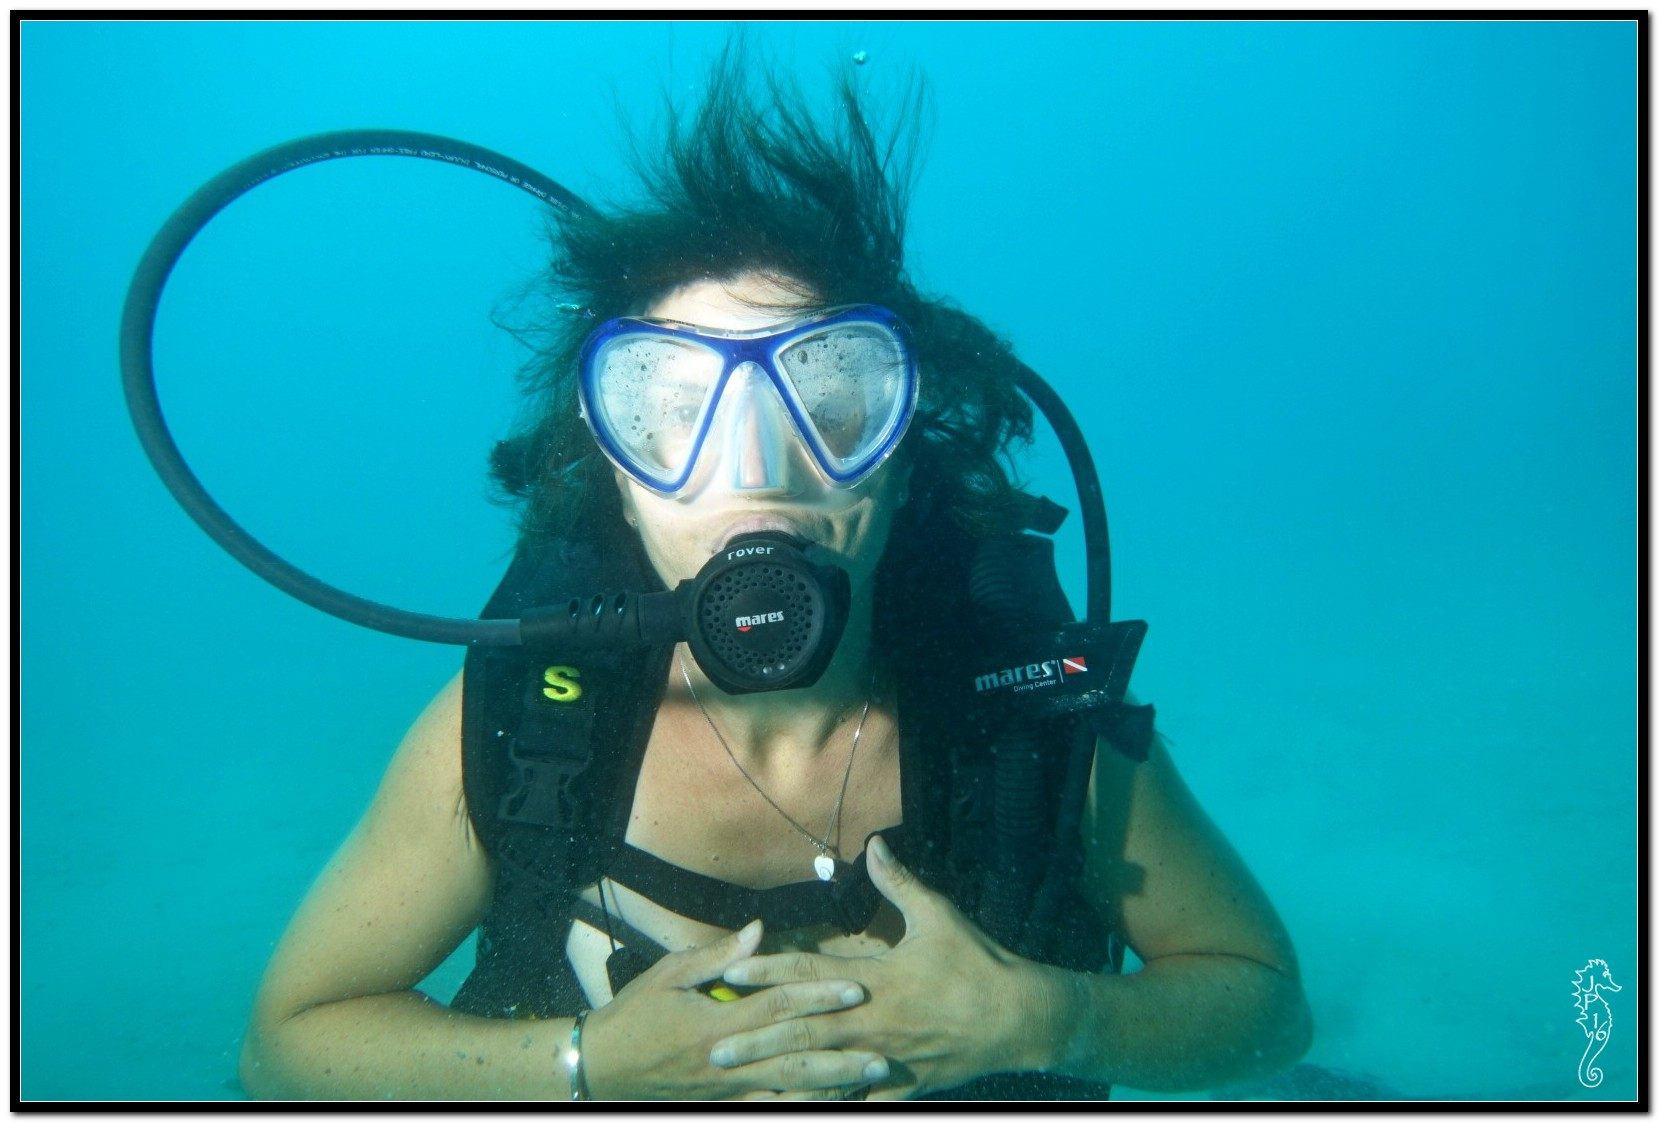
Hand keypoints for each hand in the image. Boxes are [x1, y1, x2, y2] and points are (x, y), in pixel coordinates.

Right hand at [580, 919, 890, 1100]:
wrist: (601, 1066)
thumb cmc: (635, 1013)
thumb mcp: (669, 974)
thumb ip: (717, 955)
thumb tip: (759, 931)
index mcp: (717, 1022)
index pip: (779, 1005)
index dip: (819, 996)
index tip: (856, 988)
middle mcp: (727, 1059)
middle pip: (794, 1054)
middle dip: (840, 1052)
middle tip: (882, 1050)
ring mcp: (728, 1087)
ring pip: (788, 1087)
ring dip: (831, 1085)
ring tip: (869, 1079)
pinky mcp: (724, 1102)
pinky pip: (769, 1106)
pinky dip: (800, 1104)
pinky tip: (830, 1101)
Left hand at [708, 836, 1053, 1098]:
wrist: (1020, 1020)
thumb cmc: (977, 964)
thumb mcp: (939, 916)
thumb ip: (900, 884)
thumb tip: (875, 845)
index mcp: (876, 979)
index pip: (809, 972)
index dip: (768, 970)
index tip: (730, 971)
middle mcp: (872, 1020)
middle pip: (802, 1030)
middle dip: (756, 1039)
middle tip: (712, 1047)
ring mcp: (884, 1058)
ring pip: (821, 1071)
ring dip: (778, 1075)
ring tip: (740, 1086)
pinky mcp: (900, 1084)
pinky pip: (855, 1099)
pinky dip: (825, 1102)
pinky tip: (794, 1105)